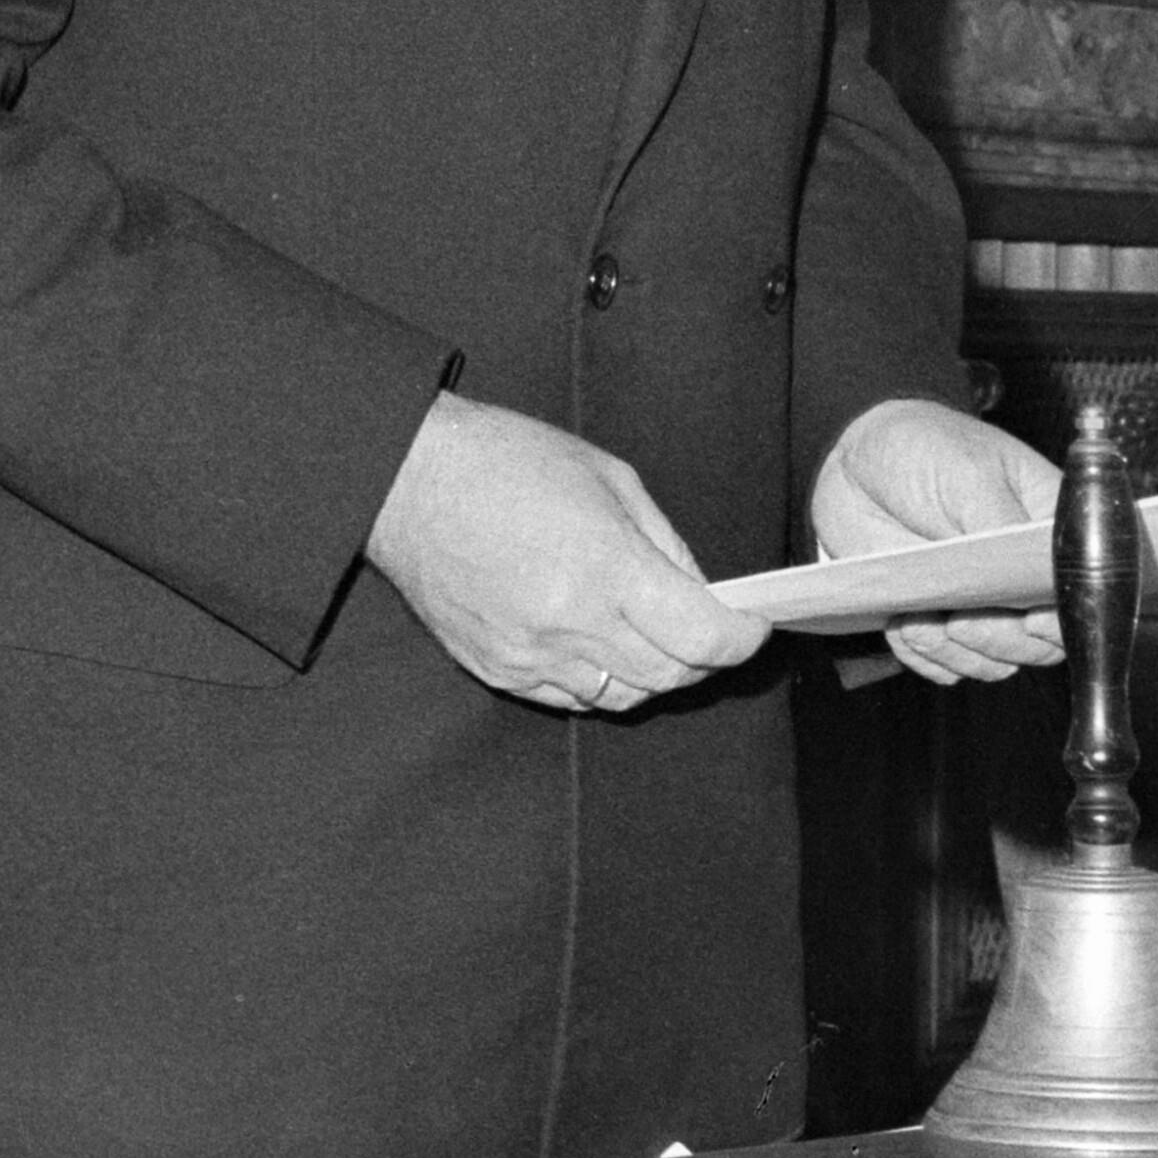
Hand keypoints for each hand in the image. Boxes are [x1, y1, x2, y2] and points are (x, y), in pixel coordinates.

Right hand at [369, 391, 767, 716]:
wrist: (406, 479)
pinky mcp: (496, 670)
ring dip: (652, 672)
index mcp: (604, 566)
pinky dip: (600, 679)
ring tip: (650, 632)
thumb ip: (665, 543)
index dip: (741, 639)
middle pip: (669, 675)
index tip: (751, 627)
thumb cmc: (505, 460)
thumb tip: (700, 594)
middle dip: (702, 656)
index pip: (701, 637)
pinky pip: (571, 697)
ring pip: (622, 696)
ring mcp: (529, 655)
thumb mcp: (609, 477)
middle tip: (706, 627)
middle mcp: (568, 622)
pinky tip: (596, 641)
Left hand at [811, 396, 1065, 684]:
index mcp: (1049, 534)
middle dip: (1001, 640)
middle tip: (961, 619)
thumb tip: (1023, 570)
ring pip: (994, 663)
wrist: (856, 461)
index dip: (1063, 618)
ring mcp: (981, 605)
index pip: (1081, 592)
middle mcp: (1022, 579)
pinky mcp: (938, 624)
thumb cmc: (925, 449)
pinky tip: (902, 624)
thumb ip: (1000, 522)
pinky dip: (925, 657)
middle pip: (1040, 643)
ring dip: (958, 653)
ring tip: (918, 619)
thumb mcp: (970, 473)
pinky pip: (944, 666)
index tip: (1031, 619)